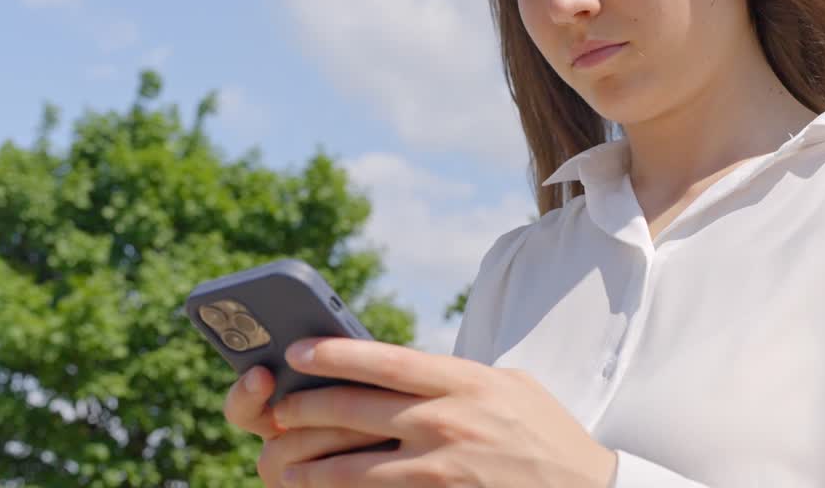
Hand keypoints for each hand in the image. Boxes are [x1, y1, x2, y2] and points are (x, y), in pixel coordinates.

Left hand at [227, 337, 617, 486]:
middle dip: (307, 406)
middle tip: (278, 407)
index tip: (300, 350)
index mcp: (465, 379)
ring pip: (353, 462)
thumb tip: (409, 371)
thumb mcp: (509, 386)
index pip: (386, 360)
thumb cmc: (546, 433)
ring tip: (281, 458)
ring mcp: (442, 464)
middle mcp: (448, 418)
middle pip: (356, 408)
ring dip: (309, 461)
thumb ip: (458, 376)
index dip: (337, 353)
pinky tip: (315, 487)